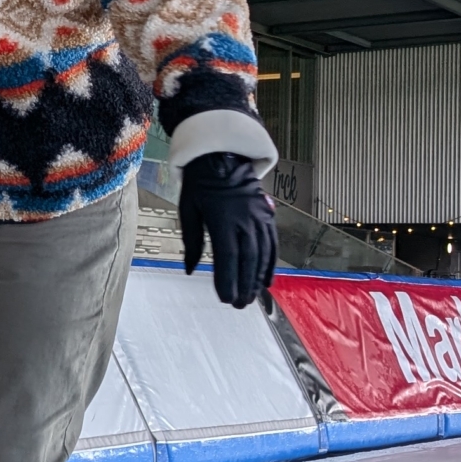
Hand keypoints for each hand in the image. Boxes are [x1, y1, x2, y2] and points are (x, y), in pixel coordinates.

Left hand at [178, 152, 276, 309]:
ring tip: (252, 297)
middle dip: (244, 284)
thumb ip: (192, 242)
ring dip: (258, 278)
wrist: (222, 157)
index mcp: (222, 219)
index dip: (228, 279)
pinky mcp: (267, 215)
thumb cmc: (200, 184)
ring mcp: (259, 217)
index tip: (225, 297)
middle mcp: (244, 220)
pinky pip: (272, 243)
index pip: (226, 256)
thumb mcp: (188, 210)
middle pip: (247, 259)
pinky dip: (271, 263)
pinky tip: (267, 279)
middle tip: (239, 305)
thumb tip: (190, 270)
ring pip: (262, 253)